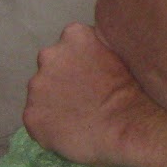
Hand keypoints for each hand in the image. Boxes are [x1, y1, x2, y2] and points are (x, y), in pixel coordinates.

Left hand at [23, 22, 162, 166]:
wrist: (128, 124)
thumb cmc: (134, 89)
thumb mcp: (122, 53)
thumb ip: (100, 48)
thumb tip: (95, 55)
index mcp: (74, 35)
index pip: (71, 43)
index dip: (81, 60)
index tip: (94, 73)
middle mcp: (49, 55)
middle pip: (51, 65)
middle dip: (62, 78)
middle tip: (84, 95)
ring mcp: (37, 86)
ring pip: (41, 93)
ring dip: (54, 102)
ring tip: (77, 116)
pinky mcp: (31, 116)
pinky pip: (38, 120)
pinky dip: (49, 126)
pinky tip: (70, 131)